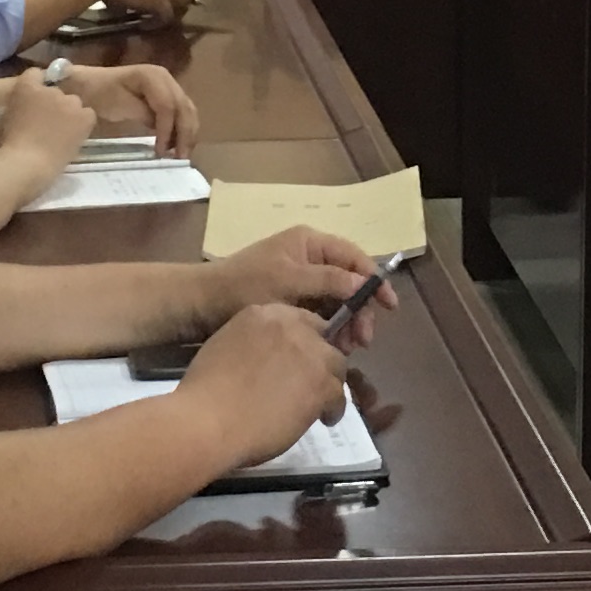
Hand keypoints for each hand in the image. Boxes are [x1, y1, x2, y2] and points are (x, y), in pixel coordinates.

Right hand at [0, 70, 94, 175]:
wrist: (27, 163)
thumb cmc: (9, 145)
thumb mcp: (6, 118)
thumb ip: (19, 107)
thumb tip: (25, 109)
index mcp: (26, 86)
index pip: (34, 74)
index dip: (36, 86)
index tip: (34, 100)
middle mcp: (50, 89)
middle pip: (55, 91)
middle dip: (52, 103)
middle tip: (46, 122)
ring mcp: (68, 101)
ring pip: (72, 102)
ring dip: (67, 112)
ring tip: (61, 132)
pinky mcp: (84, 116)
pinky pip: (87, 114)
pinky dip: (83, 122)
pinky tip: (74, 135)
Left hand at [66, 62, 196, 156]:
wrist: (92, 85)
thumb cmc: (102, 95)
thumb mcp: (119, 105)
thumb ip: (144, 114)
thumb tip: (162, 130)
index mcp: (153, 77)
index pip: (168, 106)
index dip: (167, 130)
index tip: (162, 151)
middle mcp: (167, 79)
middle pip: (184, 108)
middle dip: (185, 134)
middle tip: (181, 158)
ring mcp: (170, 85)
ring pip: (188, 111)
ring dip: (188, 134)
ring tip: (182, 155)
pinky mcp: (169, 96)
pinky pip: (182, 113)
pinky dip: (183, 130)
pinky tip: (178, 145)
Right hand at [173, 301, 352, 470]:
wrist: (208, 420)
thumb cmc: (205, 392)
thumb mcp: (225, 348)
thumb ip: (251, 344)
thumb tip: (266, 360)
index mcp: (261, 313)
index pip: (299, 318)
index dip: (302, 341)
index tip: (298, 360)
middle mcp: (290, 326)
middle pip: (321, 338)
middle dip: (318, 360)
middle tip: (310, 381)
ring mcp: (308, 354)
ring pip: (335, 365)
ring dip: (328, 384)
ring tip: (319, 404)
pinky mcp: (320, 383)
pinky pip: (338, 394)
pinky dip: (333, 409)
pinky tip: (323, 420)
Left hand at [201, 225, 387, 337]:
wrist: (201, 304)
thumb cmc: (243, 285)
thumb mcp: (289, 281)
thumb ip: (329, 281)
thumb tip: (365, 284)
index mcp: (309, 243)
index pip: (354, 258)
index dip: (374, 281)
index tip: (389, 306)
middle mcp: (308, 258)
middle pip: (348, 282)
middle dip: (359, 310)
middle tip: (363, 340)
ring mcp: (299, 281)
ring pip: (336, 301)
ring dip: (346, 323)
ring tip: (347, 347)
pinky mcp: (291, 302)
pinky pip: (320, 313)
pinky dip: (329, 328)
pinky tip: (330, 346)